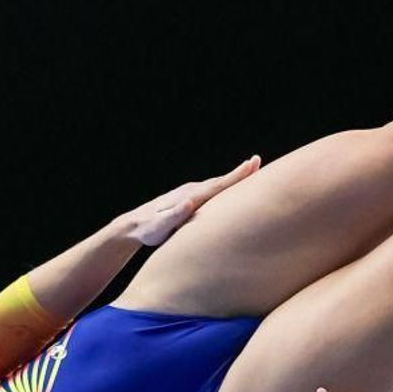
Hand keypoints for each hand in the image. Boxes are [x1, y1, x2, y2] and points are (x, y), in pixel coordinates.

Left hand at [116, 155, 261, 246]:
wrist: (134, 226)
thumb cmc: (148, 230)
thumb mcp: (160, 227)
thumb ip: (173, 215)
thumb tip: (188, 203)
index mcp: (190, 197)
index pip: (218, 185)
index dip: (236, 175)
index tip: (252, 164)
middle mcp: (191, 191)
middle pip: (221, 181)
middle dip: (241, 172)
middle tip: (258, 161)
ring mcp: (190, 194)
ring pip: (217, 185)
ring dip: (235, 178)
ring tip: (252, 170)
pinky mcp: (189, 200)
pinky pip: (212, 192)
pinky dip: (225, 186)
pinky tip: (232, 187)